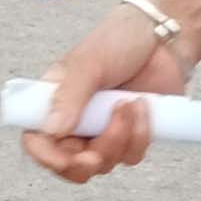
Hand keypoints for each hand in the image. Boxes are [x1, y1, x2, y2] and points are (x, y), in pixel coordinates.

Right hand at [23, 1, 190, 183]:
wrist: (163, 36)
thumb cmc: (119, 39)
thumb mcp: (88, 62)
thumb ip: (69, 96)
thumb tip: (51, 131)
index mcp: (55, 102)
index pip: (37, 140)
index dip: (46, 157)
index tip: (65, 160)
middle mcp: (76, 122)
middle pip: (69, 164)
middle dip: (85, 164)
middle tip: (97, 155)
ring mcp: (105, 131)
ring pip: (104, 163)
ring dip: (118, 139)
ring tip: (129, 103)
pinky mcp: (132, 135)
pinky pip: (132, 155)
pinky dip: (140, 135)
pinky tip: (143, 106)